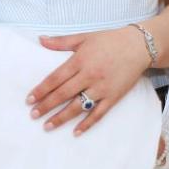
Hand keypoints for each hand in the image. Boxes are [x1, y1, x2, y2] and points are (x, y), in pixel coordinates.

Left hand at [27, 27, 152, 134]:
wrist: (138, 46)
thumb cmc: (109, 40)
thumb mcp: (84, 37)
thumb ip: (61, 41)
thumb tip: (40, 40)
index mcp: (80, 60)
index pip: (56, 78)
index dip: (41, 90)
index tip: (29, 99)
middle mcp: (89, 75)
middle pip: (63, 94)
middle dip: (46, 105)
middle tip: (32, 115)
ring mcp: (102, 88)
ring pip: (78, 106)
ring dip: (61, 117)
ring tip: (47, 126)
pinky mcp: (113, 97)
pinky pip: (98, 113)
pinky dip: (87, 124)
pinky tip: (75, 132)